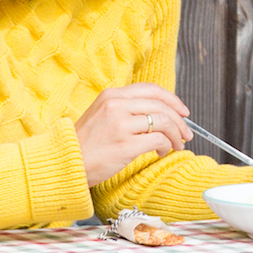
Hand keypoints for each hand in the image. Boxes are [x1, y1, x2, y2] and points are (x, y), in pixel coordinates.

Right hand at [74, 83, 191, 187]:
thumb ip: (124, 110)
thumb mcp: (100, 116)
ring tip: (176, 145)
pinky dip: (166, 146)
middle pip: (161, 105)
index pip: (151, 90)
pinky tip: (162, 152)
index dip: (172, 99)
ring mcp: (121, 124)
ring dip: (176, 135)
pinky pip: (158, 140)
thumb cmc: (84, 144)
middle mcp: (116, 105)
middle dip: (179, 120)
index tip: (182, 111)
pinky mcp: (126, 145)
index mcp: (111, 95)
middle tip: (186, 133)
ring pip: (163, 122)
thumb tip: (156, 115)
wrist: (66, 163)